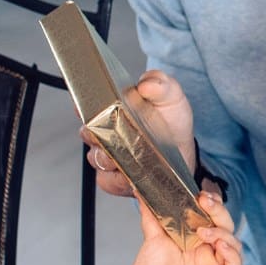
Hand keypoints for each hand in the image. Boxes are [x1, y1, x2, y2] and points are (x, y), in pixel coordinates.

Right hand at [85, 69, 196, 196]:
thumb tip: (146, 85)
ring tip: (134, 155)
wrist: (182, 151)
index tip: (88, 108)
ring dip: (113, 157)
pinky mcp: (113, 179)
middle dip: (102, 134)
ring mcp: (106, 156)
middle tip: (121, 132)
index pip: (85, 104)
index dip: (83, 106)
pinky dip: (120, 179)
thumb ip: (159, 84)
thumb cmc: (170, 121)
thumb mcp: (169, 96)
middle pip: (88, 133)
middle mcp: (104, 132)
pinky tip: (134, 175)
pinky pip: (106, 180)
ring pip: (96, 158)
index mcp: (111, 108)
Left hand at [101, 192, 241, 264]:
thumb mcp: (153, 238)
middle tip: (205, 202)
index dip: (213, 204)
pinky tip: (219, 246)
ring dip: (224, 232)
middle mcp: (209, 252)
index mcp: (197, 239)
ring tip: (205, 231)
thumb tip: (140, 191)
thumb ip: (152, 215)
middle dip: (219, 211)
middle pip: (227, 226)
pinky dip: (232, 254)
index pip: (214, 216)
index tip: (201, 195)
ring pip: (235, 245)